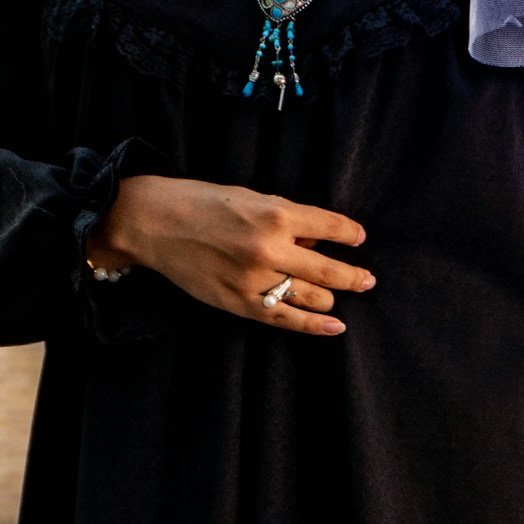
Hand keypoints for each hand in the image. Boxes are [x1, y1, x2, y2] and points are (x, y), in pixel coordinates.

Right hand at [89, 174, 373, 337]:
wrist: (154, 222)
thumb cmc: (202, 202)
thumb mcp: (251, 197)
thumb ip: (287, 217)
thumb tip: (320, 235)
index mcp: (276, 214)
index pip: (332, 228)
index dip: (351, 235)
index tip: (359, 239)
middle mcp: (270, 248)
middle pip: (329, 271)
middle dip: (354, 276)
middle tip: (368, 279)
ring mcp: (256, 279)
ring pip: (312, 297)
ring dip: (331, 297)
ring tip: (338, 296)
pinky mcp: (240, 303)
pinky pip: (286, 319)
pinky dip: (315, 325)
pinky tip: (334, 326)